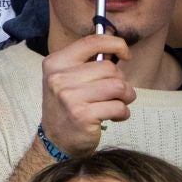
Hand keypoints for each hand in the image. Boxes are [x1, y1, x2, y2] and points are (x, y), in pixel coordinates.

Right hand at [39, 33, 135, 158]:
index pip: (92, 42)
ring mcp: (69, 97)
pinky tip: (112, 117)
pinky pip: (119, 107)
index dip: (116, 44)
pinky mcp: (82, 115)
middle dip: (121, 81)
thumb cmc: (68, 105)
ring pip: (118, 86)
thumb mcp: (68, 78)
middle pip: (110, 68)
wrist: (56, 139)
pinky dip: (122, 113)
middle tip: (114, 94)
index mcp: (56, 62)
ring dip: (125, 97)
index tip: (125, 54)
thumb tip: (117, 47)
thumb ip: (87, 62)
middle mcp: (59, 78)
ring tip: (116, 104)